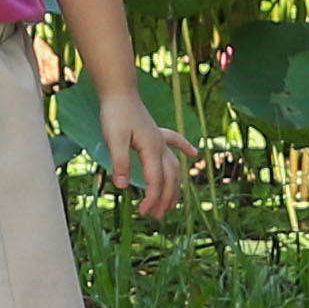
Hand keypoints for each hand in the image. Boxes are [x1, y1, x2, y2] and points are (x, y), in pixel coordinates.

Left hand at [98, 97, 193, 221]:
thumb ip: (120, 162)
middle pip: (169, 177)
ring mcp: (160, 139)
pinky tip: (194, 153)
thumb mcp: (114, 139)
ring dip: (174, 185)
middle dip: (165, 198)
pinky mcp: (156, 132)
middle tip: (157, 216)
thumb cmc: (116, 114)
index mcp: (152, 149)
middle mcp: (160, 146)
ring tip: (171, 202)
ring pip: (174, 166)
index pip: (155, 180)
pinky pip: (175, 142)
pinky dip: (185, 147)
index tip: (143, 212)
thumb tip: (124, 186)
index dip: (151, 198)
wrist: (119, 91)